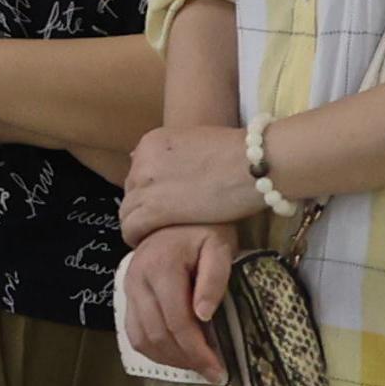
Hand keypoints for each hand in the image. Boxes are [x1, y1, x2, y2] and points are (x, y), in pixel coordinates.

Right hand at [119, 225, 232, 378]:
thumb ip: (214, 279)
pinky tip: (175, 355)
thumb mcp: (219, 247)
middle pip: (159, 333)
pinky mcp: (127, 294)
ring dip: (169, 359)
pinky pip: (134, 331)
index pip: (178, 320)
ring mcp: (128, 287)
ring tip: (196, 366)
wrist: (173, 215)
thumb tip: (204, 315)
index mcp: (161, 267)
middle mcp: (138, 279)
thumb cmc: (203, 230)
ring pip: (142, 337)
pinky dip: (153, 350)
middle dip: (186, 359)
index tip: (219, 370)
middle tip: (212, 373)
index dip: (198, 350)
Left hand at [122, 121, 269, 238]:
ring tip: (153, 235)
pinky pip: (132, 227)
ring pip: (127, 211)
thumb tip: (166, 170)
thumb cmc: (241, 155)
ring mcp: (146, 184)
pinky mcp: (155, 208)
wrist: (257, 164)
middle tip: (159, 222)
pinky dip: (136, 237)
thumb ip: (178, 156)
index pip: (138, 171)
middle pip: (132, 190)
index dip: (149, 191)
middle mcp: (142, 160)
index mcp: (152, 142)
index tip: (161, 203)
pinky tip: (147, 243)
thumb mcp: (198, 144)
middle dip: (143, 207)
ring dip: (138, 224)